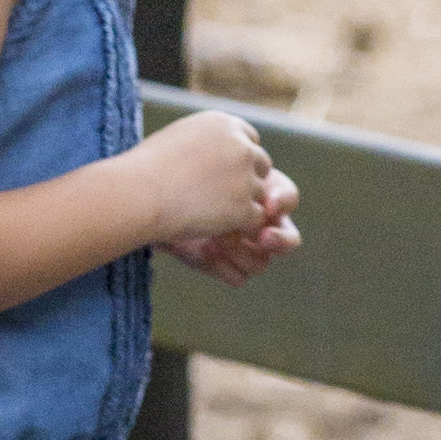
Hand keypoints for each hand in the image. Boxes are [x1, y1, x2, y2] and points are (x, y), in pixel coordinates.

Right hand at [139, 105, 281, 265]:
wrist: (139, 194)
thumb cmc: (146, 169)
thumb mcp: (179, 137)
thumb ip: (205, 141)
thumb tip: (212, 152)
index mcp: (224, 124)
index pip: (250, 139)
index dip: (238, 159)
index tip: (222, 173)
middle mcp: (241, 146)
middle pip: (261, 164)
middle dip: (246, 180)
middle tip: (220, 198)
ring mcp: (245, 177)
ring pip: (258, 193)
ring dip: (240, 204)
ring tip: (209, 213)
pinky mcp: (244, 208)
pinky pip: (254, 218)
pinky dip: (238, 225)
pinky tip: (215, 227)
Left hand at [167, 157, 299, 285]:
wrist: (151, 195)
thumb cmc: (183, 173)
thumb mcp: (212, 162)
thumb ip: (239, 169)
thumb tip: (264, 199)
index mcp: (261, 192)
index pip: (288, 199)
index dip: (281, 202)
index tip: (266, 203)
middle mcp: (259, 224)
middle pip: (289, 241)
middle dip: (279, 239)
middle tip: (262, 236)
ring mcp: (243, 249)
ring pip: (262, 262)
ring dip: (243, 252)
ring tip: (216, 237)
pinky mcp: (224, 267)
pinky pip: (239, 277)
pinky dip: (224, 266)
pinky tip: (204, 249)